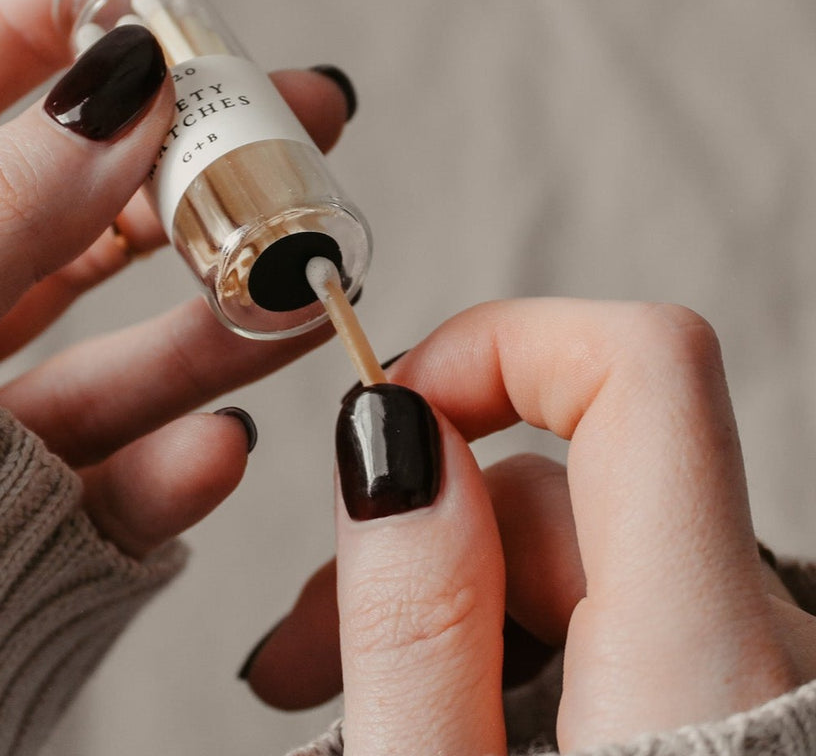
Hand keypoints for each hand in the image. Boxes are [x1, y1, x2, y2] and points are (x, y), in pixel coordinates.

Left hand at [0, 0, 353, 559]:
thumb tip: (120, 90)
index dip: (39, 18)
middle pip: (64, 208)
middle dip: (178, 154)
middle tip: (292, 108)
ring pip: (115, 340)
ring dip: (216, 309)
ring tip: (306, 268)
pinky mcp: (27, 518)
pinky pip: (113, 482)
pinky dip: (171, 469)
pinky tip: (222, 449)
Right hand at [242, 300, 815, 751]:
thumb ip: (418, 622)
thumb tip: (397, 440)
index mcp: (703, 652)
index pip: (642, 365)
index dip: (508, 342)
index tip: (393, 407)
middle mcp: (759, 646)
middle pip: (571, 475)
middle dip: (414, 524)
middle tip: (299, 645)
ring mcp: (752, 687)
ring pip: (576, 555)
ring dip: (445, 597)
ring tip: (336, 699)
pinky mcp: (727, 719)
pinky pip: (608, 624)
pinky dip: (503, 650)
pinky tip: (433, 720)